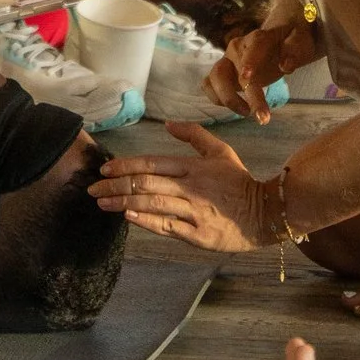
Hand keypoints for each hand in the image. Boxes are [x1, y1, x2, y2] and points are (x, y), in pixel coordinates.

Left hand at [88, 120, 271, 254]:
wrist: (266, 212)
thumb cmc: (239, 182)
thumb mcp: (220, 151)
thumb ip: (193, 135)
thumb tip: (168, 124)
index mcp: (193, 166)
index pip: (151, 163)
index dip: (125, 165)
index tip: (104, 168)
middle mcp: (191, 187)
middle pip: (146, 184)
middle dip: (115, 185)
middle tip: (92, 188)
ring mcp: (195, 211)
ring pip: (152, 204)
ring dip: (123, 203)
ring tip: (102, 203)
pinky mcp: (199, 235)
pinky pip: (168, 226)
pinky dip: (146, 221)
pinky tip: (128, 217)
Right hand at [211, 16, 321, 121]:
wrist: (279, 38)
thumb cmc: (290, 40)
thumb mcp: (300, 41)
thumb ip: (294, 50)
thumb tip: (286, 66)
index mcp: (258, 38)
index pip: (252, 48)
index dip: (248, 62)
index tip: (247, 78)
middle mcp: (237, 48)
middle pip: (228, 70)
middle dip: (235, 96)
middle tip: (261, 118)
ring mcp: (227, 60)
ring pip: (214, 78)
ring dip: (227, 99)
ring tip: (247, 113)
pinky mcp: (223, 73)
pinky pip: (209, 85)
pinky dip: (217, 98)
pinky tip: (237, 107)